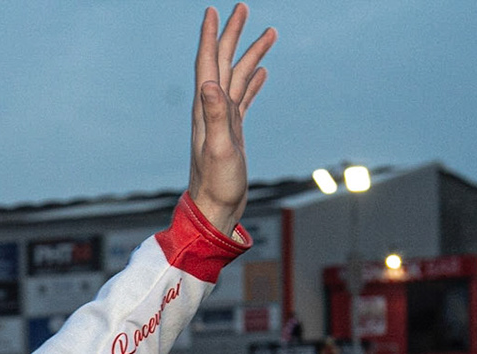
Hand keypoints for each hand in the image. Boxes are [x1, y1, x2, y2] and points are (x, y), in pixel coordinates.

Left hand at [187, 4, 275, 233]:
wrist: (214, 210)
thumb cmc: (216, 185)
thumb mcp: (219, 148)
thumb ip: (216, 115)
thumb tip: (211, 82)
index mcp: (206, 109)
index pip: (208, 63)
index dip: (210, 36)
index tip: (214, 10)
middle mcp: (212, 109)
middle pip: (224, 62)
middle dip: (232, 34)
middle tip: (243, 7)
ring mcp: (224, 119)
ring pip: (238, 77)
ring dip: (251, 54)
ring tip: (270, 32)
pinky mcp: (233, 131)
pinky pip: (244, 98)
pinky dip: (254, 82)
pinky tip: (263, 72)